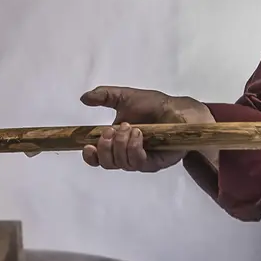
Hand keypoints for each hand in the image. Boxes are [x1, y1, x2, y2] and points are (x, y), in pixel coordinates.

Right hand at [80, 86, 213, 171]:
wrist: (176, 110)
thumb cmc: (153, 105)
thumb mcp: (125, 97)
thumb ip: (104, 96)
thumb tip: (84, 98)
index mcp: (116, 143)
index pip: (98, 158)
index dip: (90, 156)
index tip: (87, 146)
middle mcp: (126, 155)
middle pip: (106, 163)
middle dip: (105, 146)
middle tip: (112, 130)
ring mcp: (140, 160)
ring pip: (121, 163)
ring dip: (121, 144)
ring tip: (130, 128)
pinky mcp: (153, 163)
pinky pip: (137, 163)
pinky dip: (134, 148)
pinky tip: (138, 134)